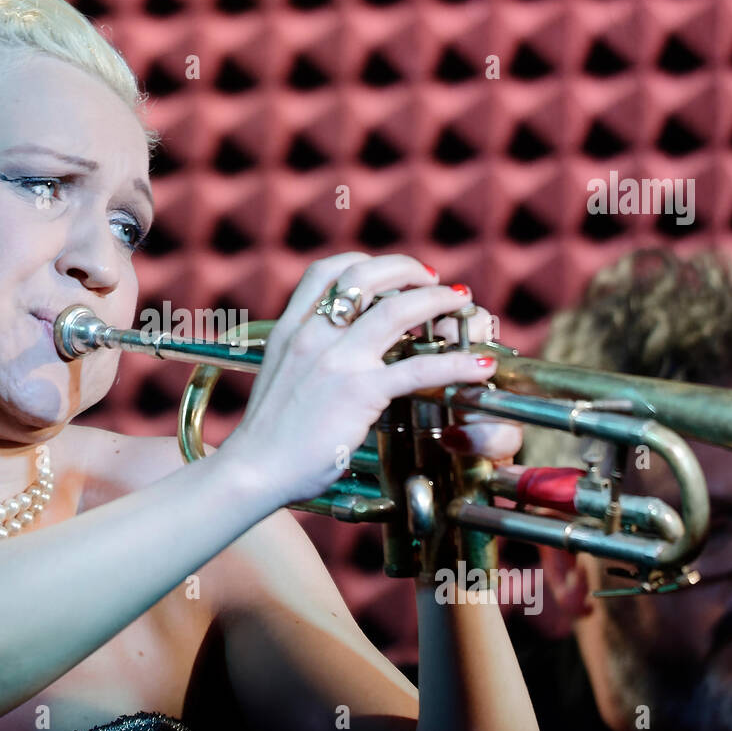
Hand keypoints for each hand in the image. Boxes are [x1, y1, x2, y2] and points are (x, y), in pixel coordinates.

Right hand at [217, 252, 506, 506]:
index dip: (365, 262)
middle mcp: (312, 335)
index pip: (326, 271)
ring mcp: (337, 360)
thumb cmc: (266, 436)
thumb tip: (329, 358)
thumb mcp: (277, 377)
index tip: (390, 273)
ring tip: (460, 305)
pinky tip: (478, 367)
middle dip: (407, 270)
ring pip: (398, 309)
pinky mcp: (360, 392)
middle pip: (365, 275)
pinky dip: (456, 364)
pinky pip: (419, 369)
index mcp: (290, 329)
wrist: (254, 468)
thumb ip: (303, 357)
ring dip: (437, 300)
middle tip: (432, 281)